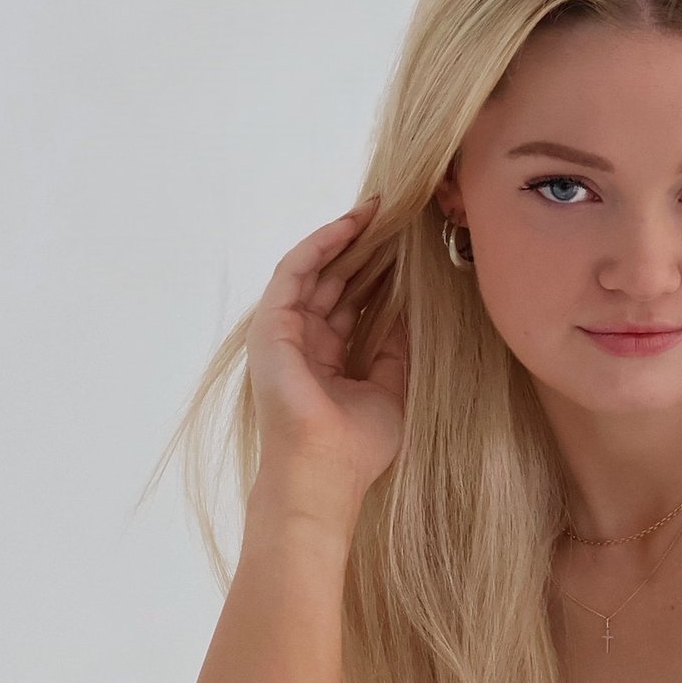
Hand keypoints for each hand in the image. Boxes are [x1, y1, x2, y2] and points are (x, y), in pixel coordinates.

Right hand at [245, 201, 409, 517]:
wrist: (324, 471)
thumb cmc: (355, 445)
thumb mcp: (390, 388)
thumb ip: (394, 348)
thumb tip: (410, 308)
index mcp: (325, 360)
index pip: (350, 305)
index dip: (377, 275)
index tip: (407, 248)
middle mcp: (301, 343)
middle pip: (334, 282)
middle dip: (365, 250)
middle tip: (399, 219)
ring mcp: (283, 333)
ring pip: (315, 270)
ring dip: (345, 238)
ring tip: (379, 211)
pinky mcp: (271, 324)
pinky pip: (296, 271)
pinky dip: (323, 243)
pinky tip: (353, 223)